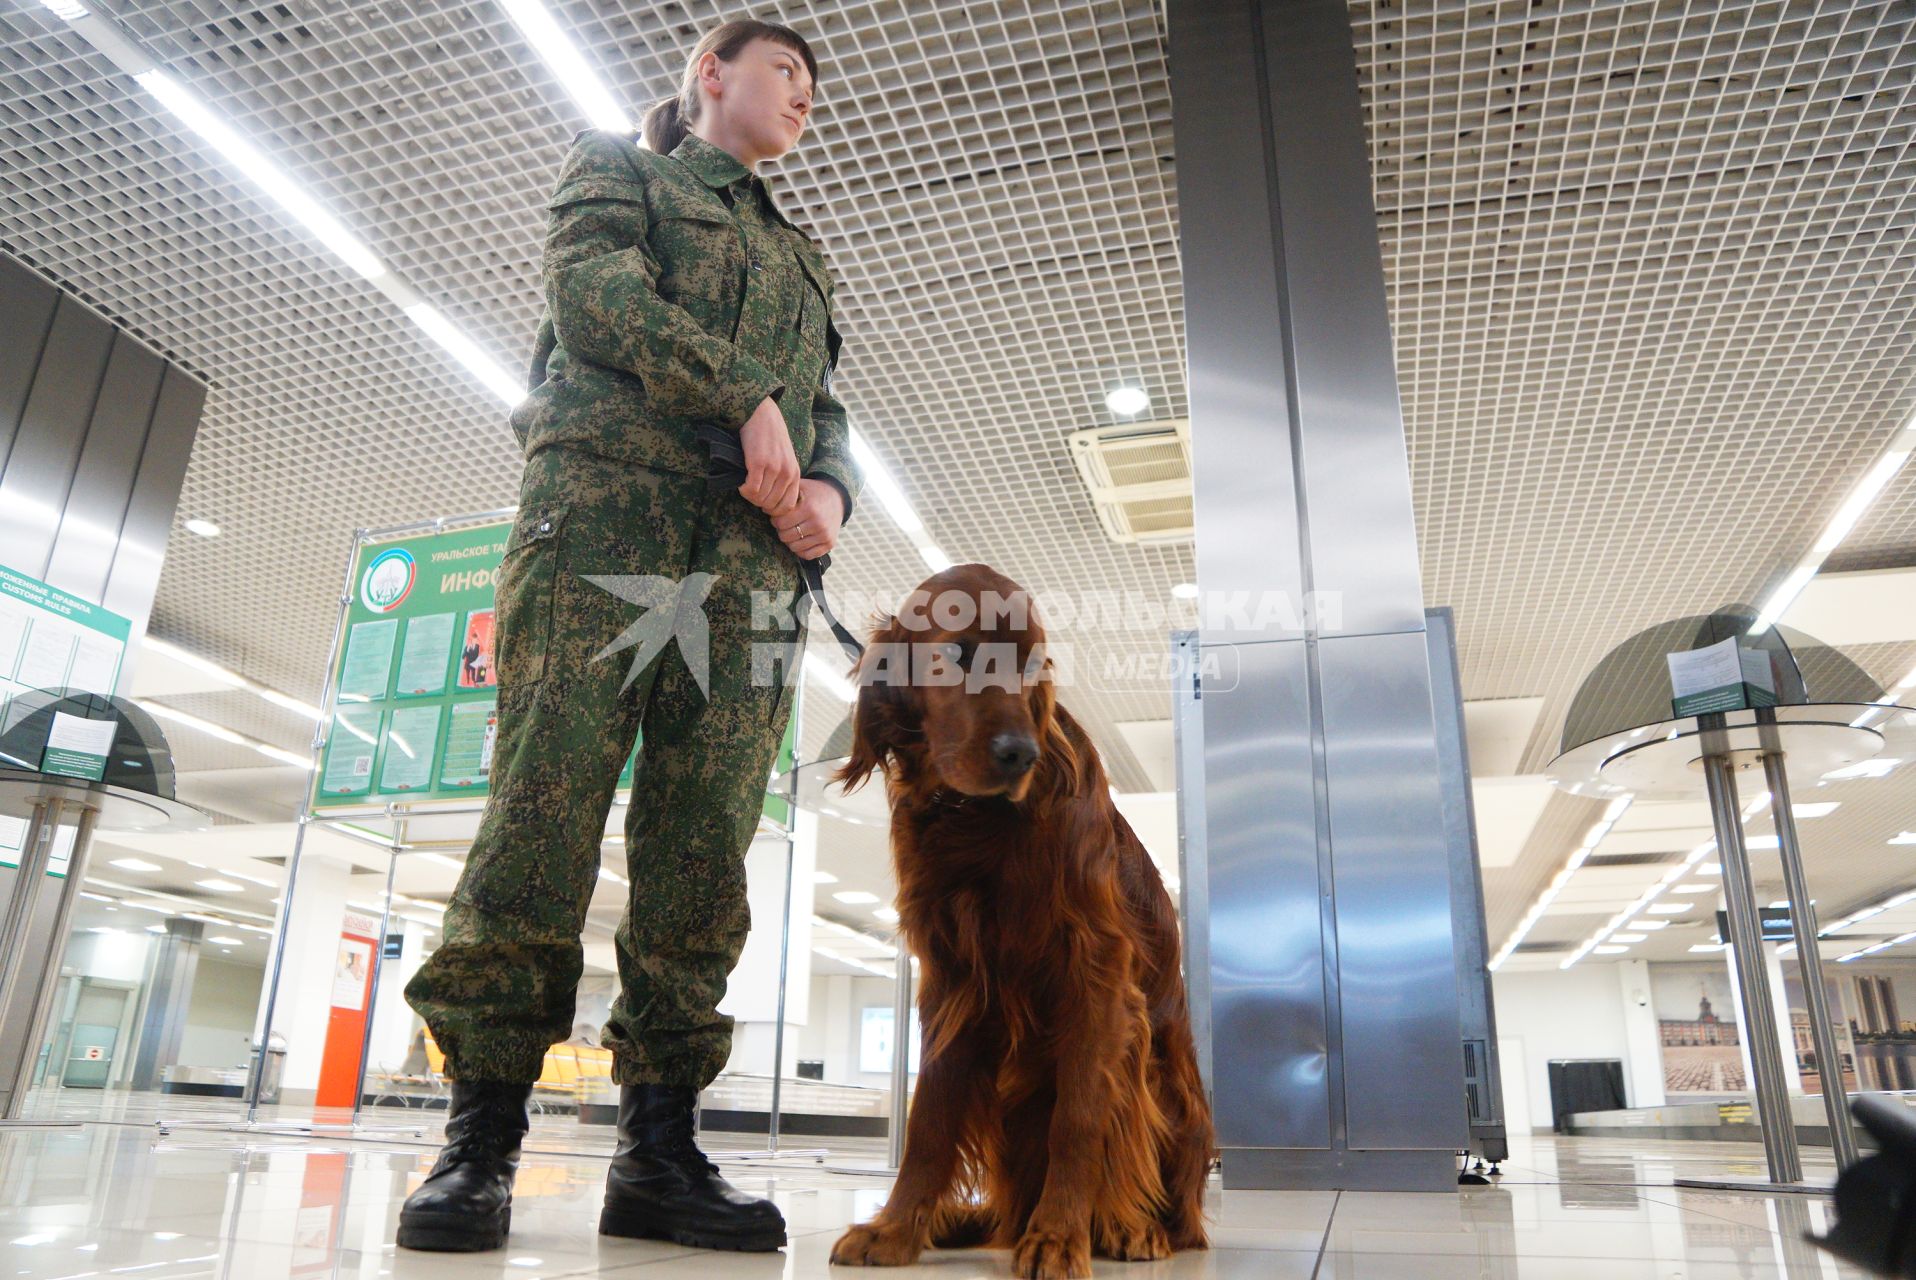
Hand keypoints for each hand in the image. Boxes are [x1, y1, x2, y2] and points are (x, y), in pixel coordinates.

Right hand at [738, 397, 801, 514]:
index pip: (788, 506)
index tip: (763, 504)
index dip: (774, 510)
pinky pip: (751, 489)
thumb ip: (784, 478)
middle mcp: (787, 473)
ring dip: (750, 496)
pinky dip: (744, 490)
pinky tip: (742, 483)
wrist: (762, 415)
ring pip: (760, 498)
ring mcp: (773, 469)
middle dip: (759, 503)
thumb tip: (772, 501)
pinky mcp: (758, 463)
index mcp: (795, 474)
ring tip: (746, 486)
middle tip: (751, 493)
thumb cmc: (771, 438)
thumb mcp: (786, 459)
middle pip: (771, 504)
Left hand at [771, 479, 844, 559]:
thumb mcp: (800, 487)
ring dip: (790, 541)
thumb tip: (763, 503)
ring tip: (792, 531)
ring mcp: (825, 535)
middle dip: (781, 530)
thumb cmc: (813, 493)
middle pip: (786, 536)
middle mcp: (818, 523)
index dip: (775, 520)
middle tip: (784, 524)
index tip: (777, 517)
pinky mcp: (829, 544)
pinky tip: (800, 539)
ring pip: (794, 547)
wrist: (837, 499)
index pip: (780, 523)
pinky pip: (807, 555)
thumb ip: (783, 493)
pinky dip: (800, 550)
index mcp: (809, 508)